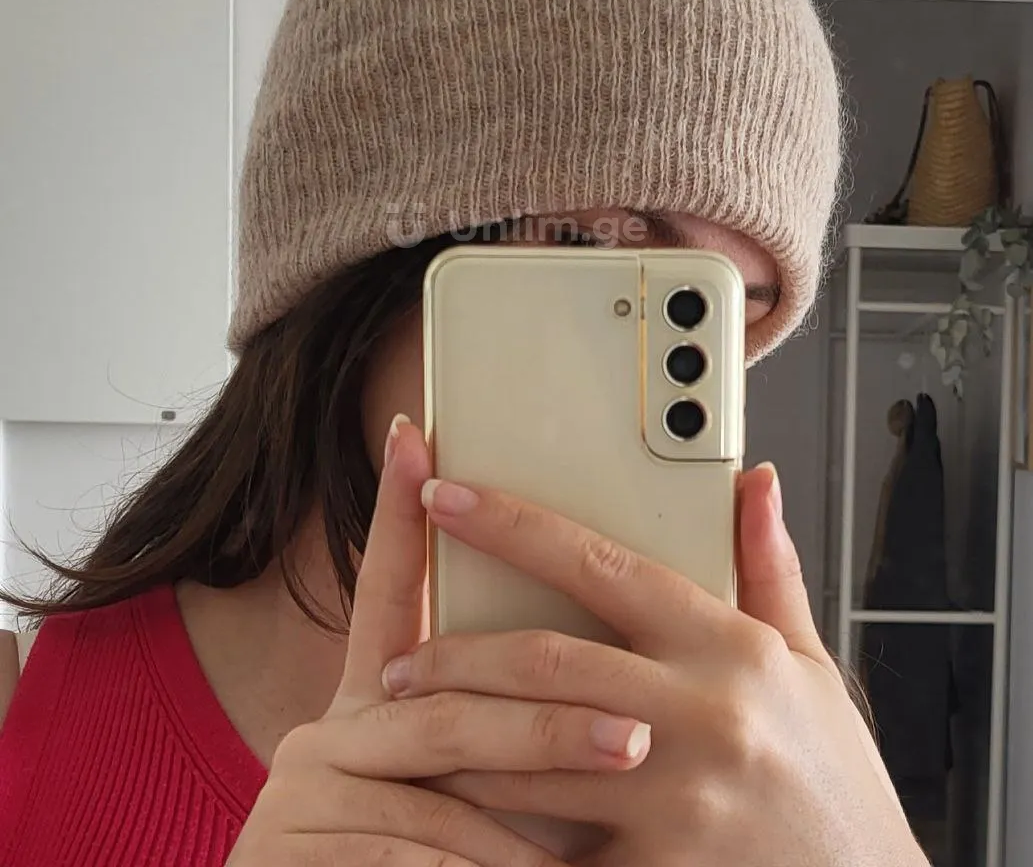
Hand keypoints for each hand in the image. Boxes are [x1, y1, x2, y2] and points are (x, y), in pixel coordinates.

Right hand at [228, 420, 650, 866]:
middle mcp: (330, 732)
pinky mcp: (288, 848)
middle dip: (548, 726)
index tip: (412, 436)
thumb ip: (516, 728)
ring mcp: (303, 789)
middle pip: (450, 704)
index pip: (388, 591)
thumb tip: (607, 659)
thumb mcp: (471, 799)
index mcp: (376, 705)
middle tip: (636, 739)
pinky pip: (412, 860)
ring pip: (441, 796)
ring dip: (528, 833)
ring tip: (600, 849)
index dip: (394, 511)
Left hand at [388, 464, 926, 866]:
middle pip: (544, 662)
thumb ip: (769, 569)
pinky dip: (495, 829)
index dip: (513, 524)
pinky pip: (550, 844)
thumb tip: (753, 481)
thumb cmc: (832, 781)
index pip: (599, 564)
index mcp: (729, 647)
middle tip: (398, 660)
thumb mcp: (811, 666)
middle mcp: (701, 714)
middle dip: (455, 655)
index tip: (447, 495)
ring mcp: (678, 799)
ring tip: (407, 730)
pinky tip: (454, 817)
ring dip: (457, 742)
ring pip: (529, 755)